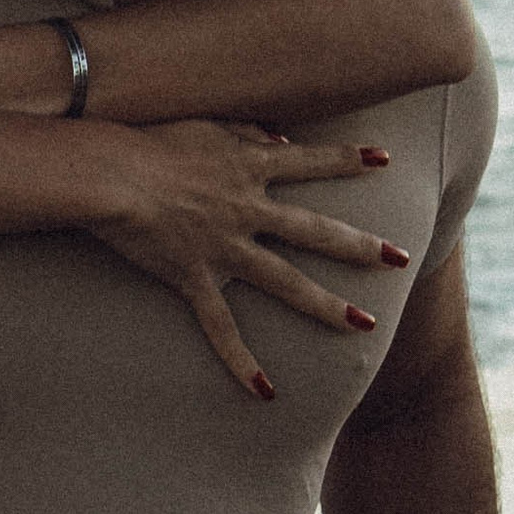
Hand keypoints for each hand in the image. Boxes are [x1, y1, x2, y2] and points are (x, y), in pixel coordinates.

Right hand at [81, 120, 408, 399]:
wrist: (111, 174)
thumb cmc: (148, 138)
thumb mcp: (204, 122)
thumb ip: (246, 129)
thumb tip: (280, 137)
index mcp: (248, 167)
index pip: (310, 161)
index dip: (348, 159)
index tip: (384, 160)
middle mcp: (248, 210)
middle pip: (315, 230)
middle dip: (360, 245)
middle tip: (401, 259)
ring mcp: (225, 247)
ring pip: (286, 282)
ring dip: (327, 305)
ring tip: (364, 326)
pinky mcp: (195, 277)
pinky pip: (222, 327)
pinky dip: (241, 361)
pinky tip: (265, 391)